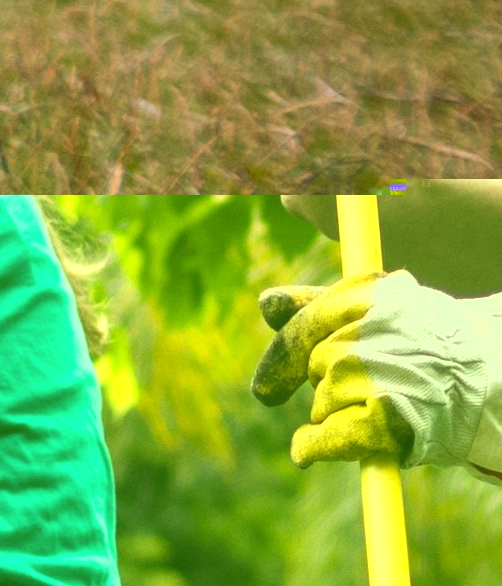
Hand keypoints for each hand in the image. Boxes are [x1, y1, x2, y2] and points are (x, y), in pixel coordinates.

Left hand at [270, 265, 500, 471]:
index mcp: (364, 294)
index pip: (302, 319)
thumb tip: (265, 305)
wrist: (501, 378)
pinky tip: (306, 450)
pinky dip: (313, 447)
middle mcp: (360, 332)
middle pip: (311, 363)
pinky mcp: (382, 419)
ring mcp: (369, 375)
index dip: (283, 352)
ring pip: (321, 400)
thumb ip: (327, 302)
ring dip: (336, 410)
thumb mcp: (390, 307)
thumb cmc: (442, 346)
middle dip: (318, 381)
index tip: (267, 385)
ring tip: (388, 409)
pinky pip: (325, 437)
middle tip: (347, 396)